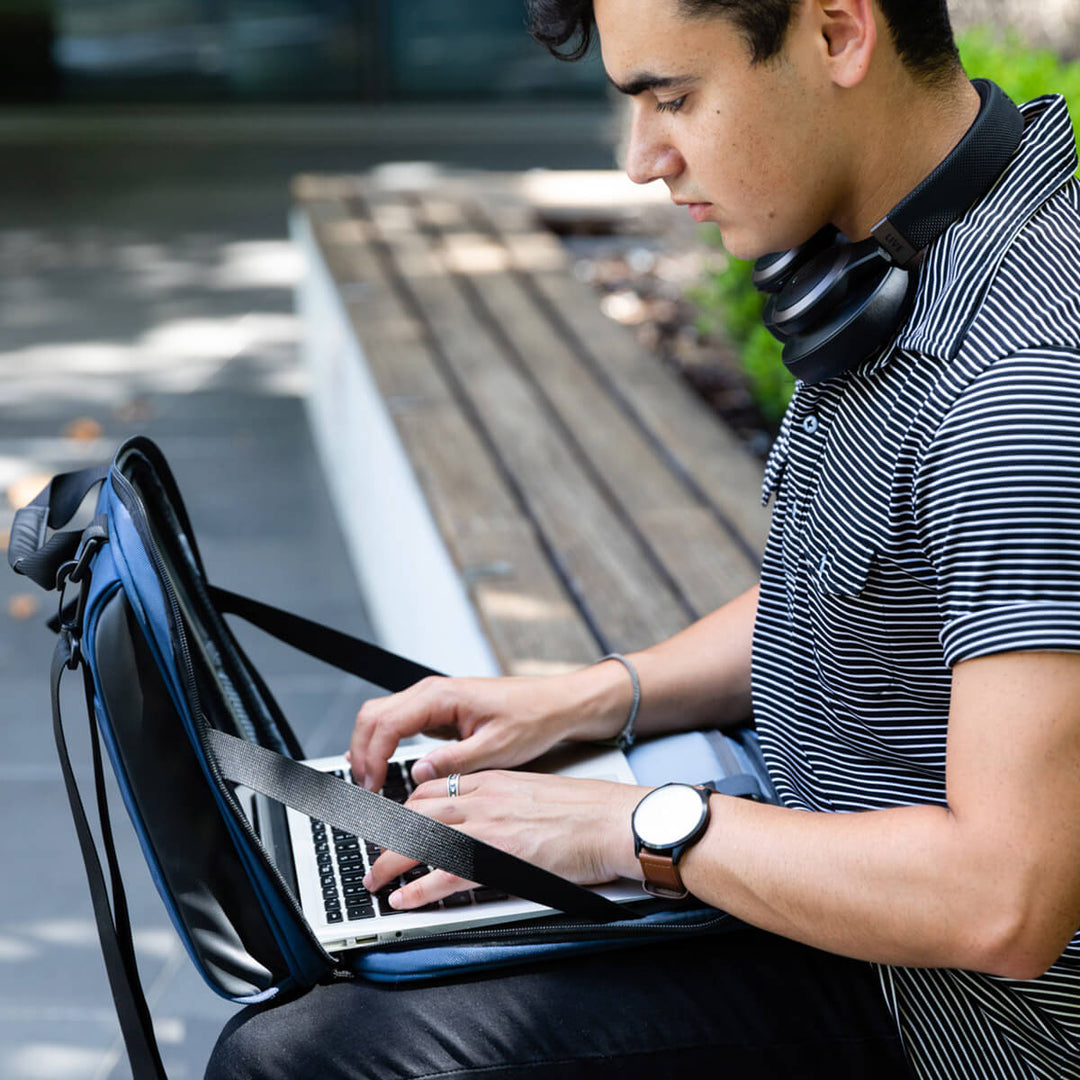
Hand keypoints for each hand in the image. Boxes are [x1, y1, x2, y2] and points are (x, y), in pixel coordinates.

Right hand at [348, 667, 629, 790]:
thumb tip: (418, 774)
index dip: (371, 757)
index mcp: (442, 696)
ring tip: (369, 781)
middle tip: (363, 788)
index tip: (370, 787)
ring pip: (382, 716)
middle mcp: (432, 692)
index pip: (386, 723)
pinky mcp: (439, 711)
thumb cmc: (533, 719)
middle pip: (373, 715)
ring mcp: (434, 700)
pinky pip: (399, 722)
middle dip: (360, 751)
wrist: (556, 704)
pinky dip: (385, 743)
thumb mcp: (496, 749)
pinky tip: (386, 766)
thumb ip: (454, 762)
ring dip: (370, 746)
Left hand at [363, 770, 647, 909]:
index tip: (393, 823)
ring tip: (375, 880)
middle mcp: (483, 799)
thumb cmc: (586, 810)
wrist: (613, 821)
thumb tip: (486, 818)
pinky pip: (444, 876)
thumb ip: (502, 800)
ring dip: (390, 863)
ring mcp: (488, 828)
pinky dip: (417, 890)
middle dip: (387, 835)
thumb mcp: (534, 792)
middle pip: (415, 813)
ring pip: (420, 841)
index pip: (432, 790)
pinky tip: (404, 900)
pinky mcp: (499, 859)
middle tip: (374, 853)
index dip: (405, 809)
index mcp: (493, 781)